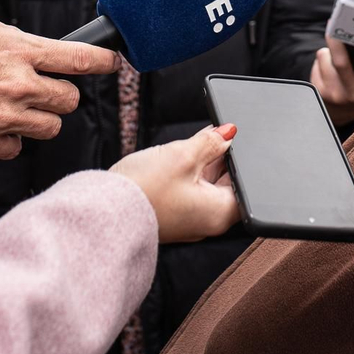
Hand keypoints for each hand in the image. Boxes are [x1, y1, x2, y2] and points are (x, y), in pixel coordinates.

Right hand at [0, 11, 120, 159]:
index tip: (112, 63)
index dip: (103, 62)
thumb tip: (33, 47)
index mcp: (19, 51)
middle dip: (61, 94)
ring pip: (49, 127)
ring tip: (17, 109)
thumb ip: (11, 37)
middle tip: (45, 89)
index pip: (79, 59)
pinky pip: (17, 148)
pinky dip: (11, 139)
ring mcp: (4, 117)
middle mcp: (18, 85)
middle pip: (69, 100)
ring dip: (40, 119)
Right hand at [110, 125, 239, 242]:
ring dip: (206, 163)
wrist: (104, 211)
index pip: (249, 186)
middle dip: (226, 158)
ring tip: (199, 140)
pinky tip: (185, 154)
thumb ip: (211, 141)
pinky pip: (191, 190)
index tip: (239, 139)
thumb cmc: (144, 190)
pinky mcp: (173, 214)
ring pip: (208, 185)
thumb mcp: (183, 155)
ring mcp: (189, 219)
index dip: (245, 160)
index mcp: (220, 213)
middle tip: (218, 134)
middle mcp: (208, 221)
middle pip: (229, 184)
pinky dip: (191, 172)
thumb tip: (228, 132)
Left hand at [310, 37, 353, 125]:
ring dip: (328, 51)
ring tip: (336, 58)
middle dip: (335, 40)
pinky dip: (321, 61)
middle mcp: (353, 91)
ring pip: (324, 57)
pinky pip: (316, 65)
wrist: (346, 110)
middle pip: (340, 61)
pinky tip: (328, 71)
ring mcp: (335, 94)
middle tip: (332, 24)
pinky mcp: (319, 93)